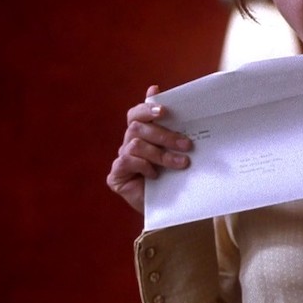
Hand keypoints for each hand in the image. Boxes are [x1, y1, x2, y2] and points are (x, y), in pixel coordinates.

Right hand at [107, 85, 192, 213]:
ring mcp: (121, 159)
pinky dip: (144, 166)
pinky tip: (155, 175)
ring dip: (161, 154)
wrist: (169, 207)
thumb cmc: (172, 176)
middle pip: (138, 128)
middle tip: (187, 144)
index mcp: (141, 133)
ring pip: (136, 144)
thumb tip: (164, 94)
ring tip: (182, 163)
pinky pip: (127, 161)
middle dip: (164, 135)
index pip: (136, 114)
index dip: (146, 109)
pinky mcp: (116, 175)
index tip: (163, 110)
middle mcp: (128, 143)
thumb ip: (172, 128)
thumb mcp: (176, 151)